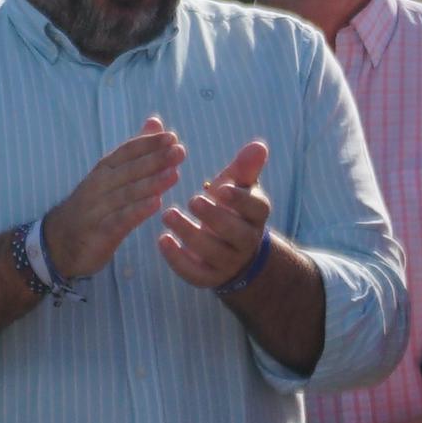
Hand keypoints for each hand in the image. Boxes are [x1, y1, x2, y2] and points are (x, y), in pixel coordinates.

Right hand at [38, 120, 186, 282]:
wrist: (58, 243)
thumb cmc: (93, 207)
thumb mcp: (111, 177)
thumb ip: (136, 152)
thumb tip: (155, 122)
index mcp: (103, 171)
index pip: (126, 152)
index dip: (148, 144)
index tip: (171, 137)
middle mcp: (98, 186)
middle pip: (128, 170)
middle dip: (155, 159)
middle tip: (179, 151)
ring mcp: (96, 209)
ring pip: (126, 194)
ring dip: (150, 183)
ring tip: (174, 175)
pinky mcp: (98, 233)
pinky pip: (119, 220)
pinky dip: (137, 211)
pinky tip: (156, 205)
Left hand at [151, 138, 278, 291]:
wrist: (231, 249)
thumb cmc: (230, 207)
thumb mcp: (237, 185)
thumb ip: (245, 167)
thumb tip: (258, 145)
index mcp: (255, 215)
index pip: (256, 208)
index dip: (241, 200)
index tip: (222, 188)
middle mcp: (246, 241)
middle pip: (235, 233)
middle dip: (214, 217)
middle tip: (192, 200)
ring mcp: (228, 262)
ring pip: (212, 253)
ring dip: (190, 234)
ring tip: (168, 214)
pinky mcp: (208, 277)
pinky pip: (195, 274)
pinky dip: (177, 259)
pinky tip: (162, 239)